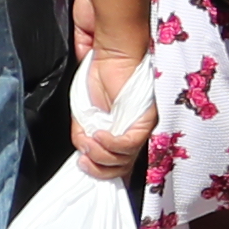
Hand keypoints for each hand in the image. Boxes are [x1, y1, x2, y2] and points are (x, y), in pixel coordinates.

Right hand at [69, 49, 154, 181]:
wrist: (108, 55)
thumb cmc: (98, 77)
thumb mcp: (83, 115)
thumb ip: (85, 136)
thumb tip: (84, 153)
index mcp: (119, 132)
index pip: (119, 164)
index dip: (103, 174)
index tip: (85, 168)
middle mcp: (134, 132)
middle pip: (122, 168)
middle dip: (98, 170)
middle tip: (83, 161)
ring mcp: (140, 127)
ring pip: (124, 160)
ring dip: (100, 156)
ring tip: (89, 143)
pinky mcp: (145, 119)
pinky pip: (129, 145)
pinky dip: (110, 145)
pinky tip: (99, 137)